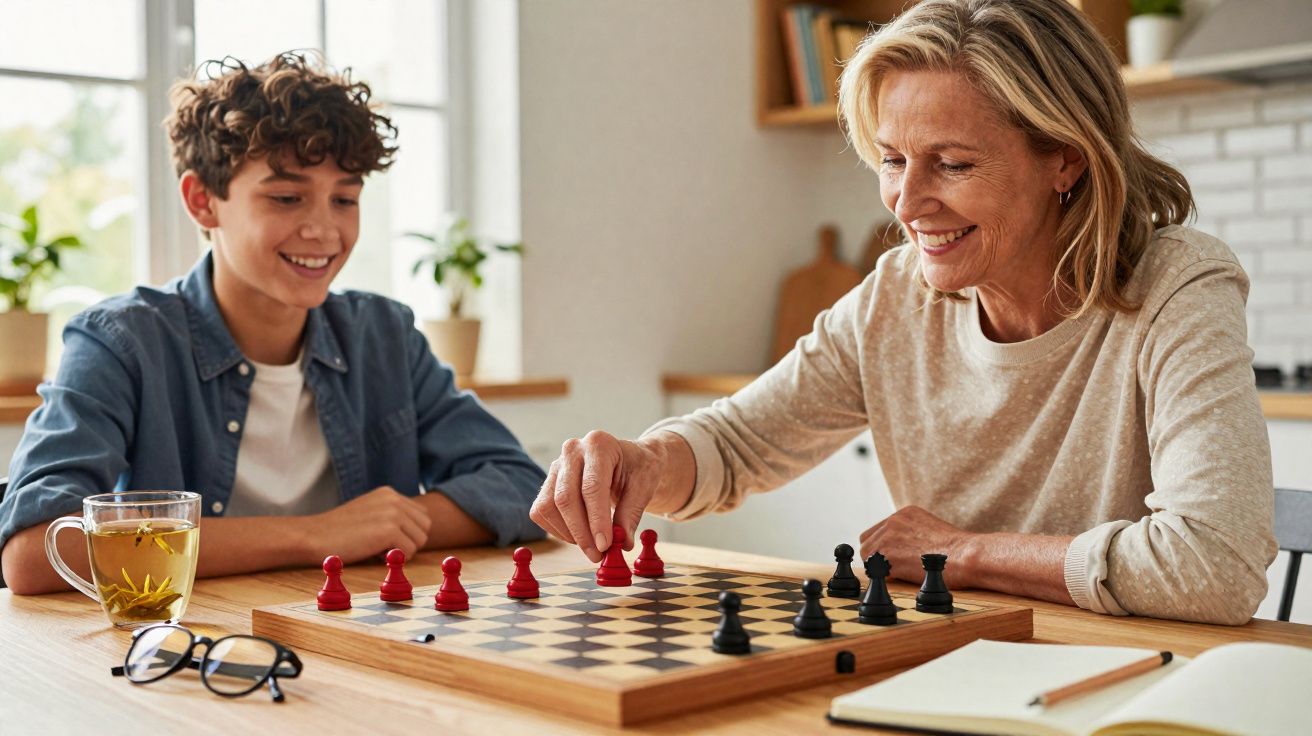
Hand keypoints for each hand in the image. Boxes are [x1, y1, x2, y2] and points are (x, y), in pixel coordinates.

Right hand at [303, 486, 431, 563]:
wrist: (314, 536)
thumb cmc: (339, 531)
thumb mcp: (369, 513)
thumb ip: (391, 516)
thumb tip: (418, 533)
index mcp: (389, 493)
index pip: (422, 516)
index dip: (409, 532)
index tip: (387, 539)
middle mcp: (393, 499)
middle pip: (425, 528)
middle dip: (410, 542)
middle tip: (383, 546)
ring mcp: (393, 513)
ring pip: (420, 541)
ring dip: (402, 551)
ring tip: (376, 548)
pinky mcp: (389, 530)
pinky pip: (409, 552)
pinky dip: (394, 558)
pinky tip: (373, 553)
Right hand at [530, 430, 669, 562]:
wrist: (628, 460)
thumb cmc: (638, 470)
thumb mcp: (644, 488)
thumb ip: (631, 514)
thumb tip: (621, 543)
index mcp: (599, 444)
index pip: (592, 487)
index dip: (597, 520)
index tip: (605, 545)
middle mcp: (573, 450)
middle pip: (566, 497)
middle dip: (581, 532)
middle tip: (598, 555)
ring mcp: (556, 465)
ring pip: (549, 506)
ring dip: (569, 534)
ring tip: (592, 546)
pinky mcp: (547, 482)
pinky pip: (541, 511)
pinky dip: (558, 530)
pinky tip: (579, 536)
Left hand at [858, 506, 975, 587]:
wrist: (967, 556)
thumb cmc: (958, 551)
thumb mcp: (932, 530)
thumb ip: (912, 535)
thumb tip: (901, 551)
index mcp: (905, 513)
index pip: (878, 530)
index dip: (882, 547)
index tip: (891, 558)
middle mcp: (893, 521)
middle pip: (867, 541)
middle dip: (875, 556)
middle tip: (890, 569)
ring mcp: (888, 536)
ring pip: (868, 555)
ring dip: (879, 567)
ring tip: (900, 574)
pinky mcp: (887, 554)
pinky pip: (874, 569)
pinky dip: (884, 577)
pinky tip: (902, 578)